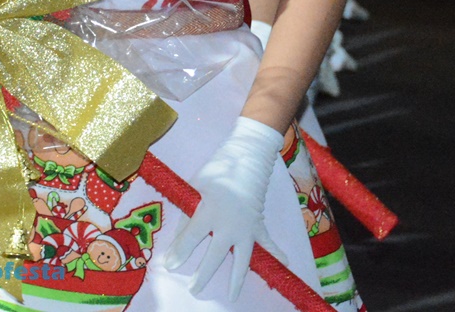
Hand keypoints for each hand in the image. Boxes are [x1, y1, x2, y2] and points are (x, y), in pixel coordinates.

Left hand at [160, 116, 286, 299]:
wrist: (248, 157)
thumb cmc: (218, 170)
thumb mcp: (196, 187)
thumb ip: (189, 213)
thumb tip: (181, 238)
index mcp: (209, 212)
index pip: (191, 238)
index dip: (179, 252)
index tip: (169, 265)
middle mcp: (228, 225)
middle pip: (214, 256)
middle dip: (203, 275)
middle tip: (194, 290)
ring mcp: (246, 227)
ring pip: (242, 260)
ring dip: (236, 279)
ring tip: (233, 297)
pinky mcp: (259, 224)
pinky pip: (268, 242)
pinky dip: (277, 253)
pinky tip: (284, 264)